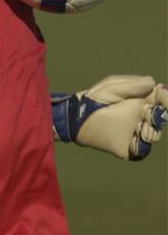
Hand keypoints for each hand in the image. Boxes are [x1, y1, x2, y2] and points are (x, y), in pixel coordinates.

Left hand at [52, 75, 167, 159]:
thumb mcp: (112, 87)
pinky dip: (142, 146)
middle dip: (159, 117)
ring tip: (141, 128)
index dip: (166, 98)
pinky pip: (141, 151)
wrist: (76, 116)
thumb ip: (133, 85)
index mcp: (138, 100)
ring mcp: (133, 132)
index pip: (160, 99)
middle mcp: (138, 117)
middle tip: (149, 114)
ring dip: (151, 132)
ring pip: (152, 135)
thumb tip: (154, 83)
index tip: (164, 97)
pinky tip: (136, 138)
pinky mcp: (126, 147)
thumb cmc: (93, 98)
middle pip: (160, 118)